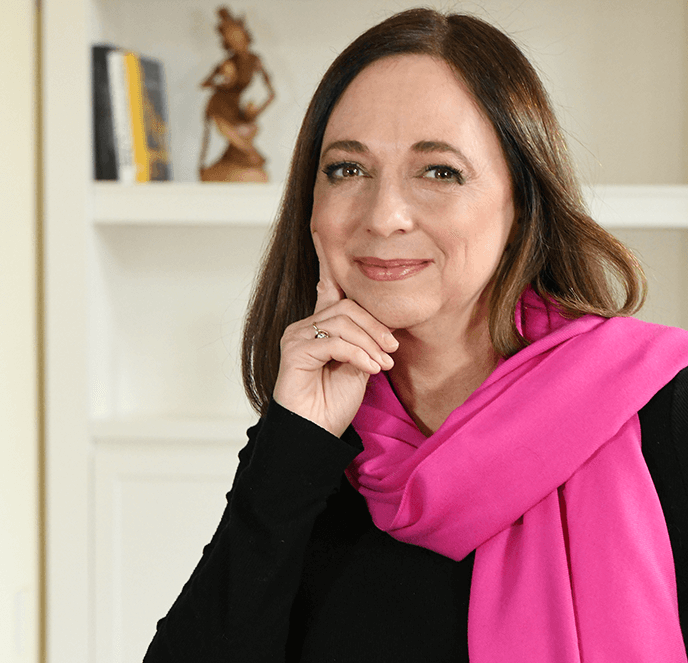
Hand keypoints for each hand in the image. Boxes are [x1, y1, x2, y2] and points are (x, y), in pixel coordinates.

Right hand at [272, 233, 396, 435]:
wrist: (316, 432)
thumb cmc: (335, 401)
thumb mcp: (361, 364)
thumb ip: (366, 339)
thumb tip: (384, 321)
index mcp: (321, 324)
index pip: (326, 286)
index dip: (329, 262)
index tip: (327, 234)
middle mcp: (305, 325)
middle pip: (347, 306)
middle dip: (376, 326)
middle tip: (392, 348)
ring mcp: (297, 336)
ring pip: (343, 322)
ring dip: (370, 343)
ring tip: (382, 363)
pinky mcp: (295, 351)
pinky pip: (335, 342)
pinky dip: (358, 355)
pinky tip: (370, 370)